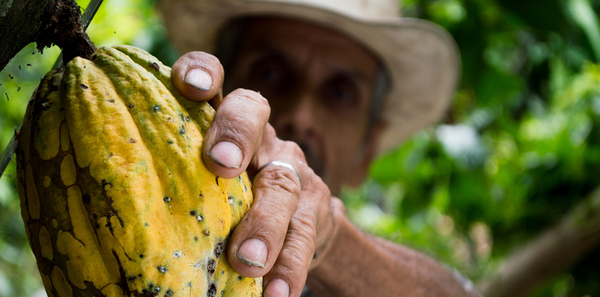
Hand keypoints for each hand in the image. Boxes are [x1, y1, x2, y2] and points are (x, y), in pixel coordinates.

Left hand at [172, 52, 341, 296]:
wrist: (298, 221)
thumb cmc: (229, 198)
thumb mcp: (200, 177)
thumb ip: (171, 174)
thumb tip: (97, 204)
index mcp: (224, 121)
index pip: (215, 80)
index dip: (203, 71)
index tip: (187, 85)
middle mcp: (261, 137)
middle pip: (254, 113)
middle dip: (236, 133)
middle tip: (220, 164)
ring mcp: (291, 171)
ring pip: (282, 185)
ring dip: (265, 223)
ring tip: (247, 261)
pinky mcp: (315, 209)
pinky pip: (305, 236)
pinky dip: (289, 266)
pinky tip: (275, 292)